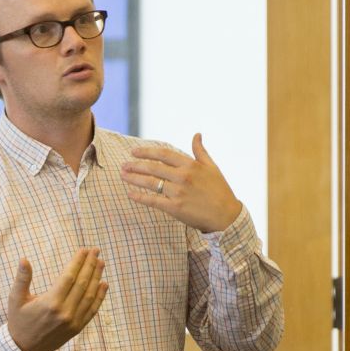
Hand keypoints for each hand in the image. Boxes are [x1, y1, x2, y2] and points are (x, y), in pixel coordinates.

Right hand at [6, 248, 108, 350]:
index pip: (69, 277)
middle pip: (82, 283)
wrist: (23, 349)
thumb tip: (24, 259)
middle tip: (96, 251)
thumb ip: (22, 279)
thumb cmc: (18, 321)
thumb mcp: (16, 299)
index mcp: (50, 302)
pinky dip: (100, 297)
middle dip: (90, 265)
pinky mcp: (77, 328)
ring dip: (97, 277)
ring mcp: (73, 321)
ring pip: (89, 296)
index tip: (84, 250)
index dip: (78, 262)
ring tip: (101, 263)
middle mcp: (64, 312)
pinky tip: (104, 284)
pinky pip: (92, 310)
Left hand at [120, 134, 242, 233]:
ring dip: (134, 178)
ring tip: (123, 175)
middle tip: (124, 165)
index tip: (134, 152)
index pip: (163, 154)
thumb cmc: (220, 190)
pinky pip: (153, 201)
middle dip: (136, 165)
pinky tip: (130, 193)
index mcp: (191, 165)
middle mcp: (183, 177)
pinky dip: (140, 197)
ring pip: (151, 183)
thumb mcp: (212, 167)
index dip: (146, 152)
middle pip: (153, 168)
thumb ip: (200, 151)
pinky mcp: (175, 208)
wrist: (226, 216)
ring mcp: (178, 192)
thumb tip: (197, 135)